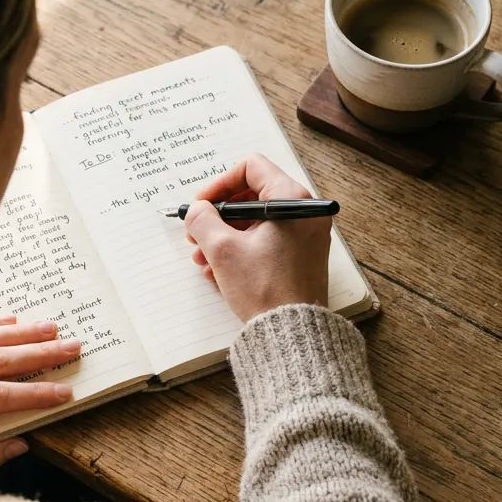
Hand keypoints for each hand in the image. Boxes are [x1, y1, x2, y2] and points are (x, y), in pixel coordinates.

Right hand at [184, 154, 331, 321]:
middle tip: (196, 234)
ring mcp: (305, 236)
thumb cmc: (265, 289)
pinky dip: (240, 250)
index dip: (219, 183)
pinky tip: (219, 272)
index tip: (202, 205)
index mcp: (292, 200)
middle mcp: (304, 213)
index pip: (250, 168)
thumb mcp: (222, 249)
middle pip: (251, 196)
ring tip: (202, 259)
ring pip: (255, 222)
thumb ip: (203, 220)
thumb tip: (198, 210)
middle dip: (218, 216)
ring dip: (224, 236)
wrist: (292, 333)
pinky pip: (265, 242)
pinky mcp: (300, 256)